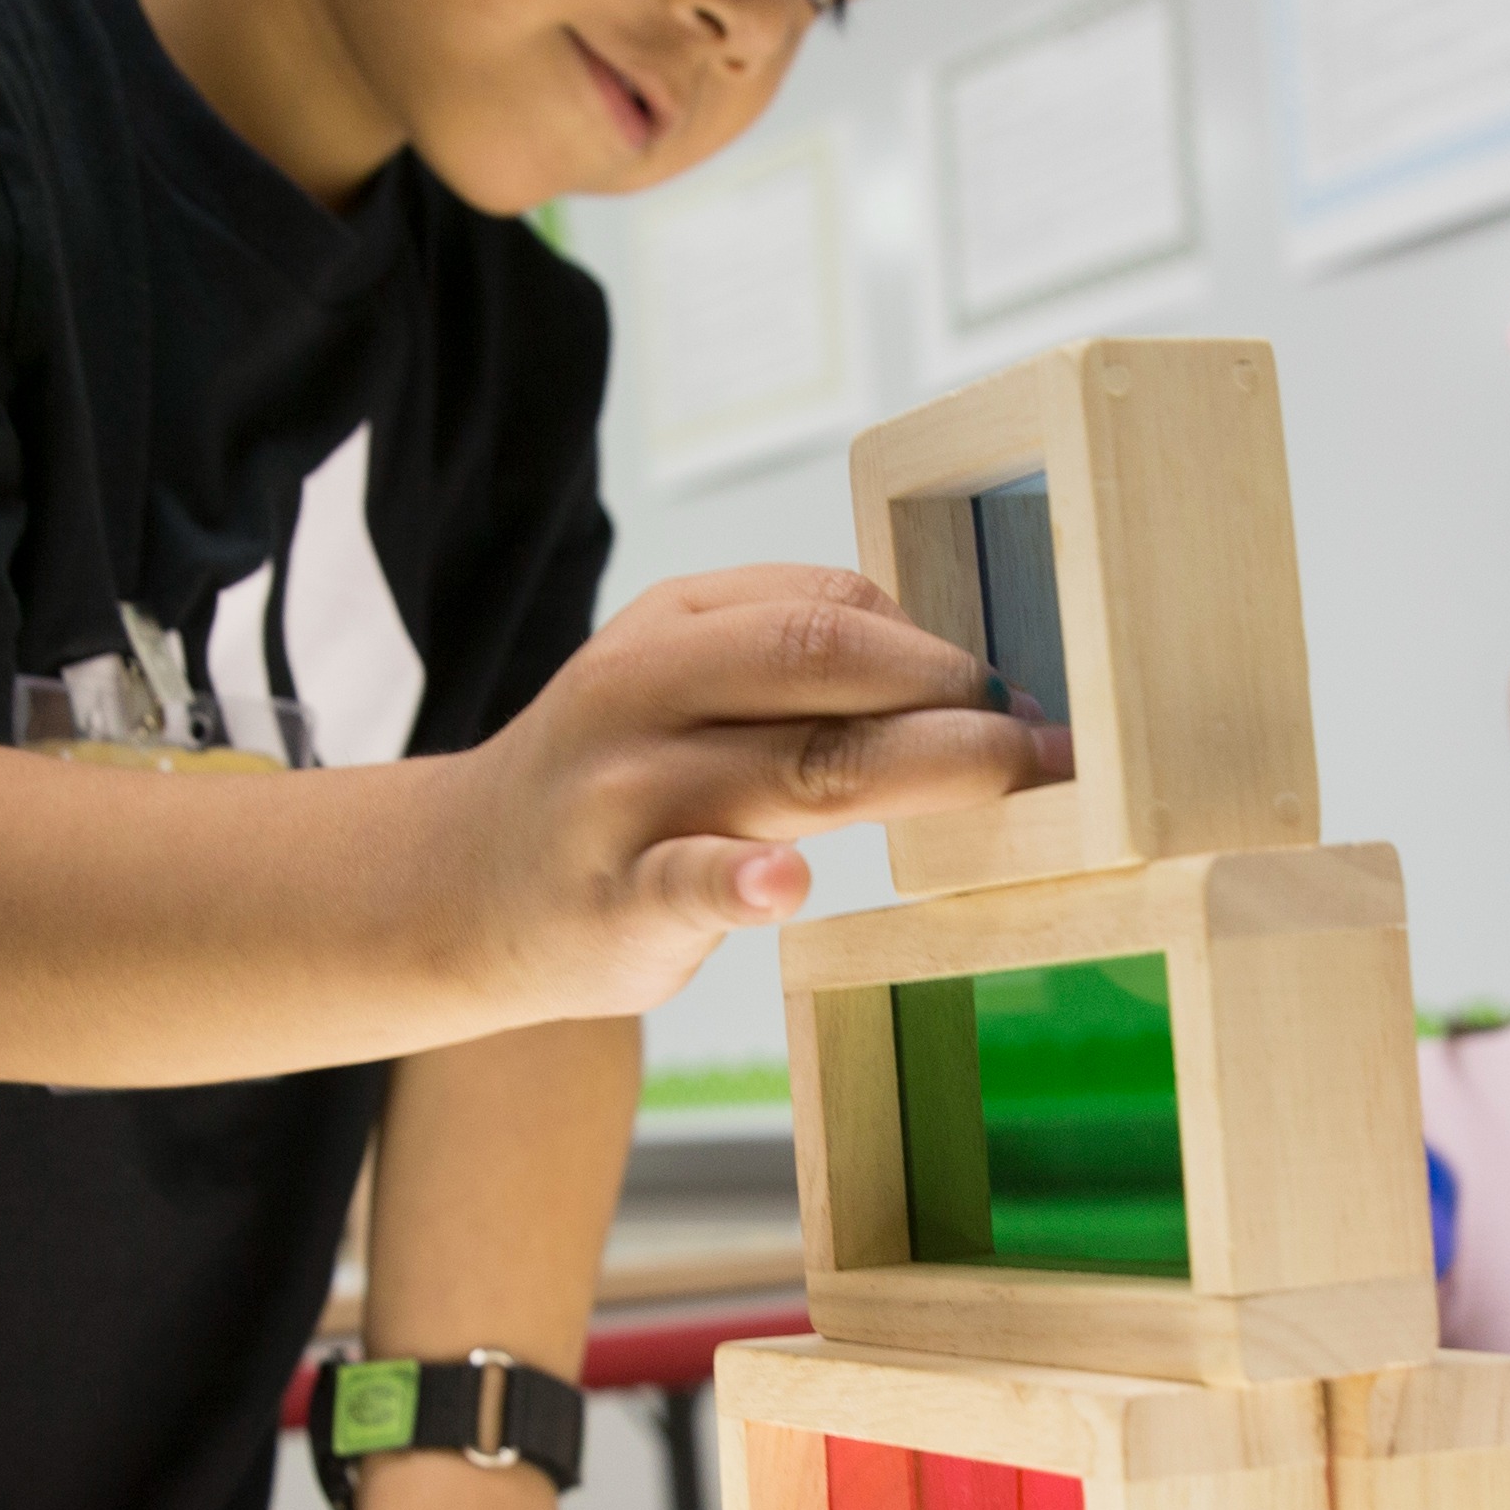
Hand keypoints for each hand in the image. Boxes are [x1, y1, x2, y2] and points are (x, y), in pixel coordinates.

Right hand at [457, 565, 1066, 1020]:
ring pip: (791, 769)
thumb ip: (787, 662)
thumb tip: (956, 664)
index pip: (831, 606)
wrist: (456, 889)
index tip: (1023, 688)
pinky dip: (738, 883)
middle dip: (954, 692)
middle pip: (824, 666)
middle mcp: (647, 697)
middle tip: (1053, 737)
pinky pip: (683, 884)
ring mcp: (628, 800)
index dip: (942, 644)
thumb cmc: (610, 785)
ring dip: (919, 765)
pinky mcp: (612, 903)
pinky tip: (784, 884)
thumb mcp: (673, 684)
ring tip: (1014, 774)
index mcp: (673, 629)